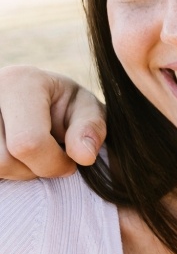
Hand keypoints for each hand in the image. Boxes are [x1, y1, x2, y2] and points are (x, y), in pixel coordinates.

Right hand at [0, 65, 105, 179]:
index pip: (28, 143)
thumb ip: (91, 129)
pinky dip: (1, 170)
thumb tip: (84, 156)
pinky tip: (11, 154)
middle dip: (31, 170)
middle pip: (2, 160)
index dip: (53, 164)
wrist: (33, 98)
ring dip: (12, 172)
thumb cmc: (62, 106)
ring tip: (27, 156)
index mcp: (19, 81)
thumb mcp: (86, 109)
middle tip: (46, 157)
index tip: (70, 163)